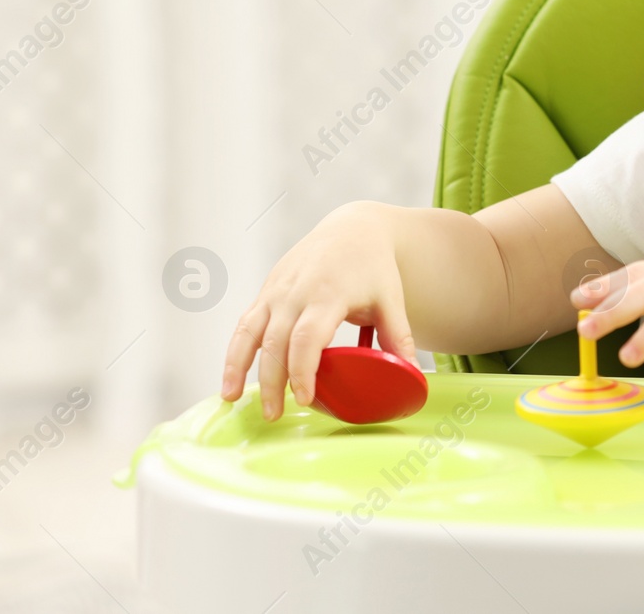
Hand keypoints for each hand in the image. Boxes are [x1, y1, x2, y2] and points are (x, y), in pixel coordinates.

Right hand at [220, 201, 417, 420]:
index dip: (303, 370)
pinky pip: (245, 324)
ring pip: (249, 332)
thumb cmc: (374, 267)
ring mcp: (277, 290)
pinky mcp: (266, 291)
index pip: (308, 337)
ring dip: (238, 367)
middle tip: (274, 414)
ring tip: (231, 399)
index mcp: (328, 293)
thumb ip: (398, 337)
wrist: (353, 228)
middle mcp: (296, 291)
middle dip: (272, 380)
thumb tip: (413, 374)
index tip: (305, 399)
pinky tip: (230, 378)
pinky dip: (234, 351)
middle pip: (276, 342)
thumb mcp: (391, 299)